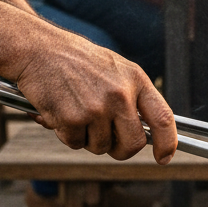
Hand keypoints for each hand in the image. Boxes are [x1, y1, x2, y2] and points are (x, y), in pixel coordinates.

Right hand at [13, 32, 176, 163]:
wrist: (39, 49)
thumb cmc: (78, 61)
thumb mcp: (116, 69)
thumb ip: (133, 96)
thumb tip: (146, 131)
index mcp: (136, 80)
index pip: (163, 118)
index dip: (168, 142)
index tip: (164, 157)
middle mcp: (120, 95)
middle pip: (134, 144)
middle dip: (122, 150)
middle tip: (109, 143)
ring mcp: (97, 108)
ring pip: (101, 147)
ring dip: (88, 138)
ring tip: (78, 112)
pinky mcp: (72, 118)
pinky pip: (75, 143)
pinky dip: (67, 135)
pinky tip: (61, 113)